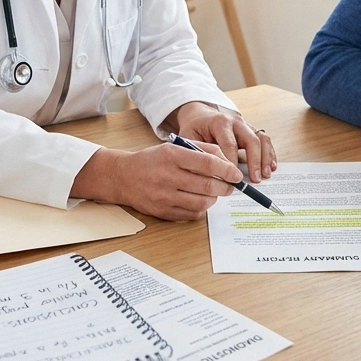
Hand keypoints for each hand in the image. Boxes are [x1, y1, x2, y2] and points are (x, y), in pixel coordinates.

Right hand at [71, 144, 240, 220]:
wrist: (123, 177)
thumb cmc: (152, 160)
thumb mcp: (174, 147)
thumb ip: (202, 150)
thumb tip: (227, 162)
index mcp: (171, 155)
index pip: (207, 163)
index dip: (226, 170)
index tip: (236, 174)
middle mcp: (167, 176)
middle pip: (207, 186)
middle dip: (225, 187)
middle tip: (230, 186)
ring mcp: (164, 196)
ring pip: (202, 202)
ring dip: (214, 198)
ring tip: (214, 192)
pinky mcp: (163, 212)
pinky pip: (192, 214)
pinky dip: (202, 208)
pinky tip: (199, 200)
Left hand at [170, 101, 276, 182]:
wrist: (200, 114)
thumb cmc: (194, 128)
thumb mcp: (189, 137)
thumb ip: (197, 153)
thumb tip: (205, 174)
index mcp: (220, 122)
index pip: (230, 144)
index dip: (233, 163)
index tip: (233, 179)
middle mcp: (236, 122)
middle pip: (250, 139)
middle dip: (254, 161)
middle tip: (255, 179)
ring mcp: (246, 125)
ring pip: (261, 139)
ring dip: (265, 157)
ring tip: (266, 174)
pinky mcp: (251, 130)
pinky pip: (265, 140)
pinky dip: (270, 153)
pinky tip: (271, 167)